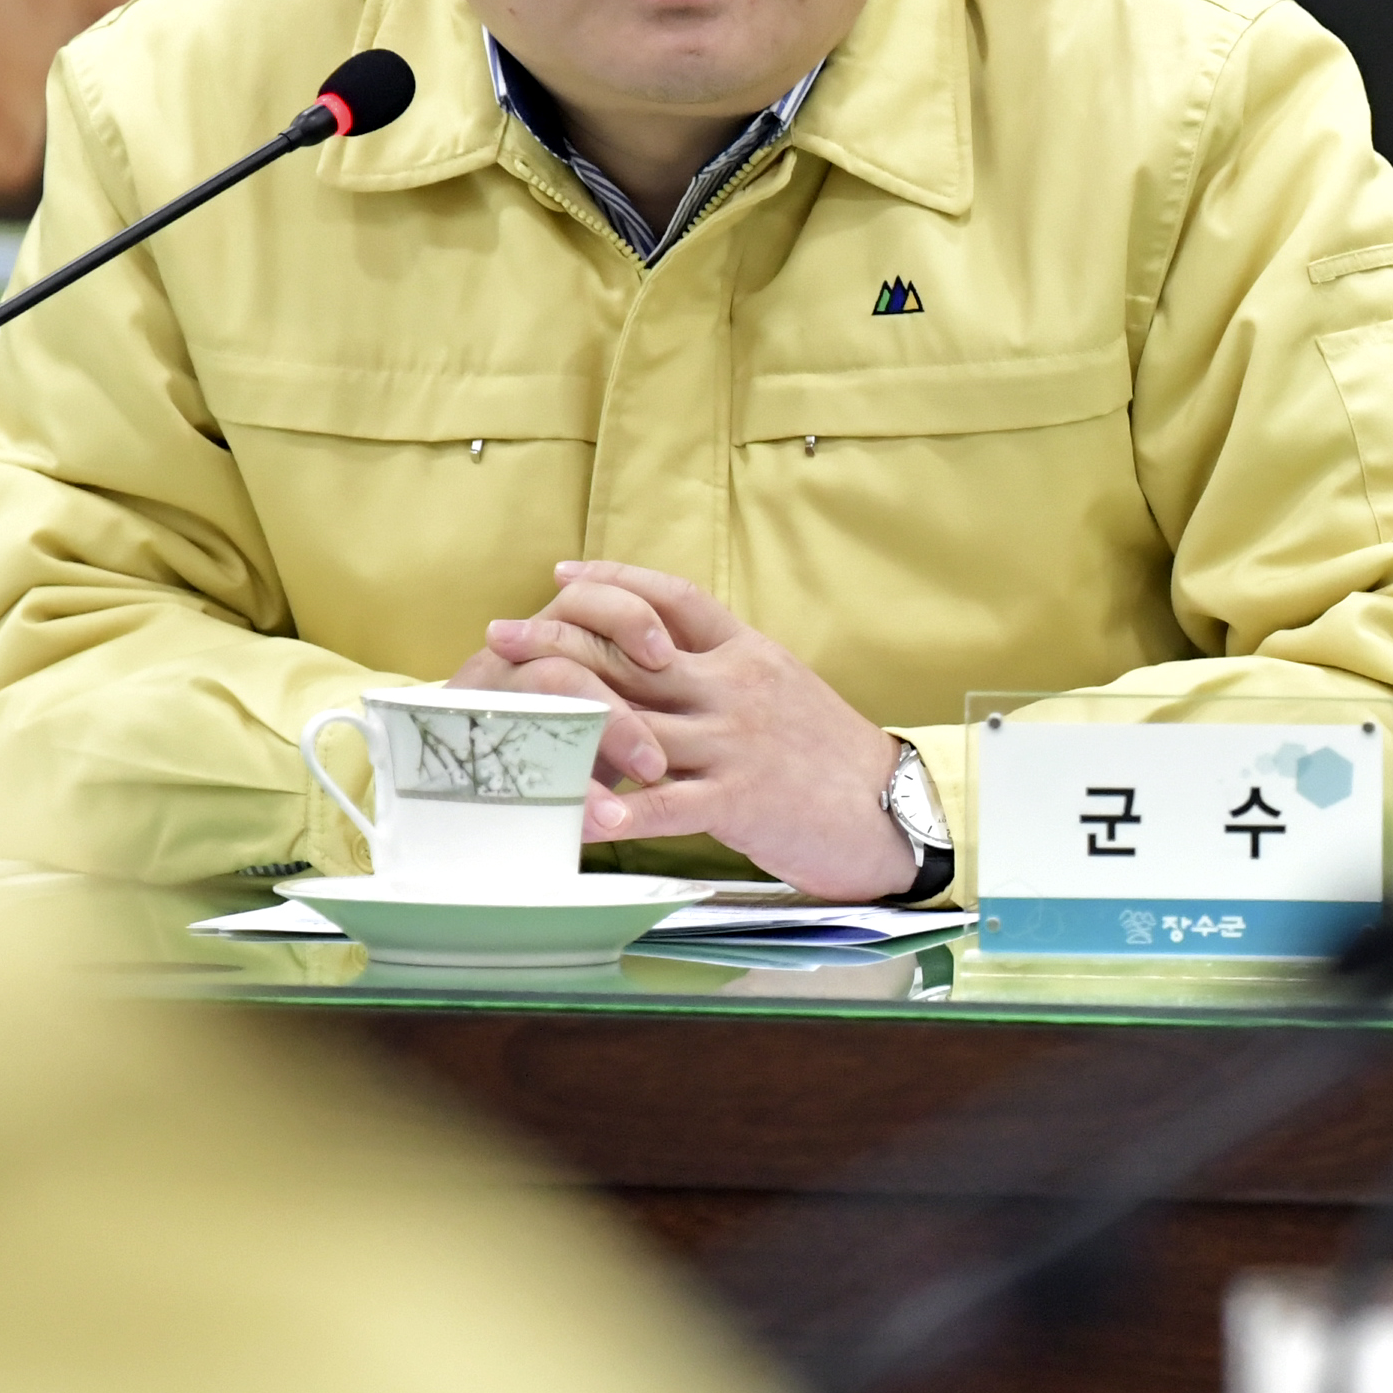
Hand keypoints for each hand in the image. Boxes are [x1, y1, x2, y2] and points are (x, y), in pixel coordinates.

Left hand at [458, 560, 915, 898]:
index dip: (615, 581)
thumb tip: (662, 655)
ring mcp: (735, 742)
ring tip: (508, 718)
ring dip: (567, 721)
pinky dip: (623, 812)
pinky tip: (582, 818)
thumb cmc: (831, 753)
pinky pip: (670, 803)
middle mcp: (735, 687)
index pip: (673, 597)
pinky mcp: (742, 800)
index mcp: (746, 653)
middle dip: (559, 641)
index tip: (562, 574)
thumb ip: (724, 669)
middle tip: (501, 635)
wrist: (890, 808)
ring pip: (636, 722)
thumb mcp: (782, 686)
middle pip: (633, 652)